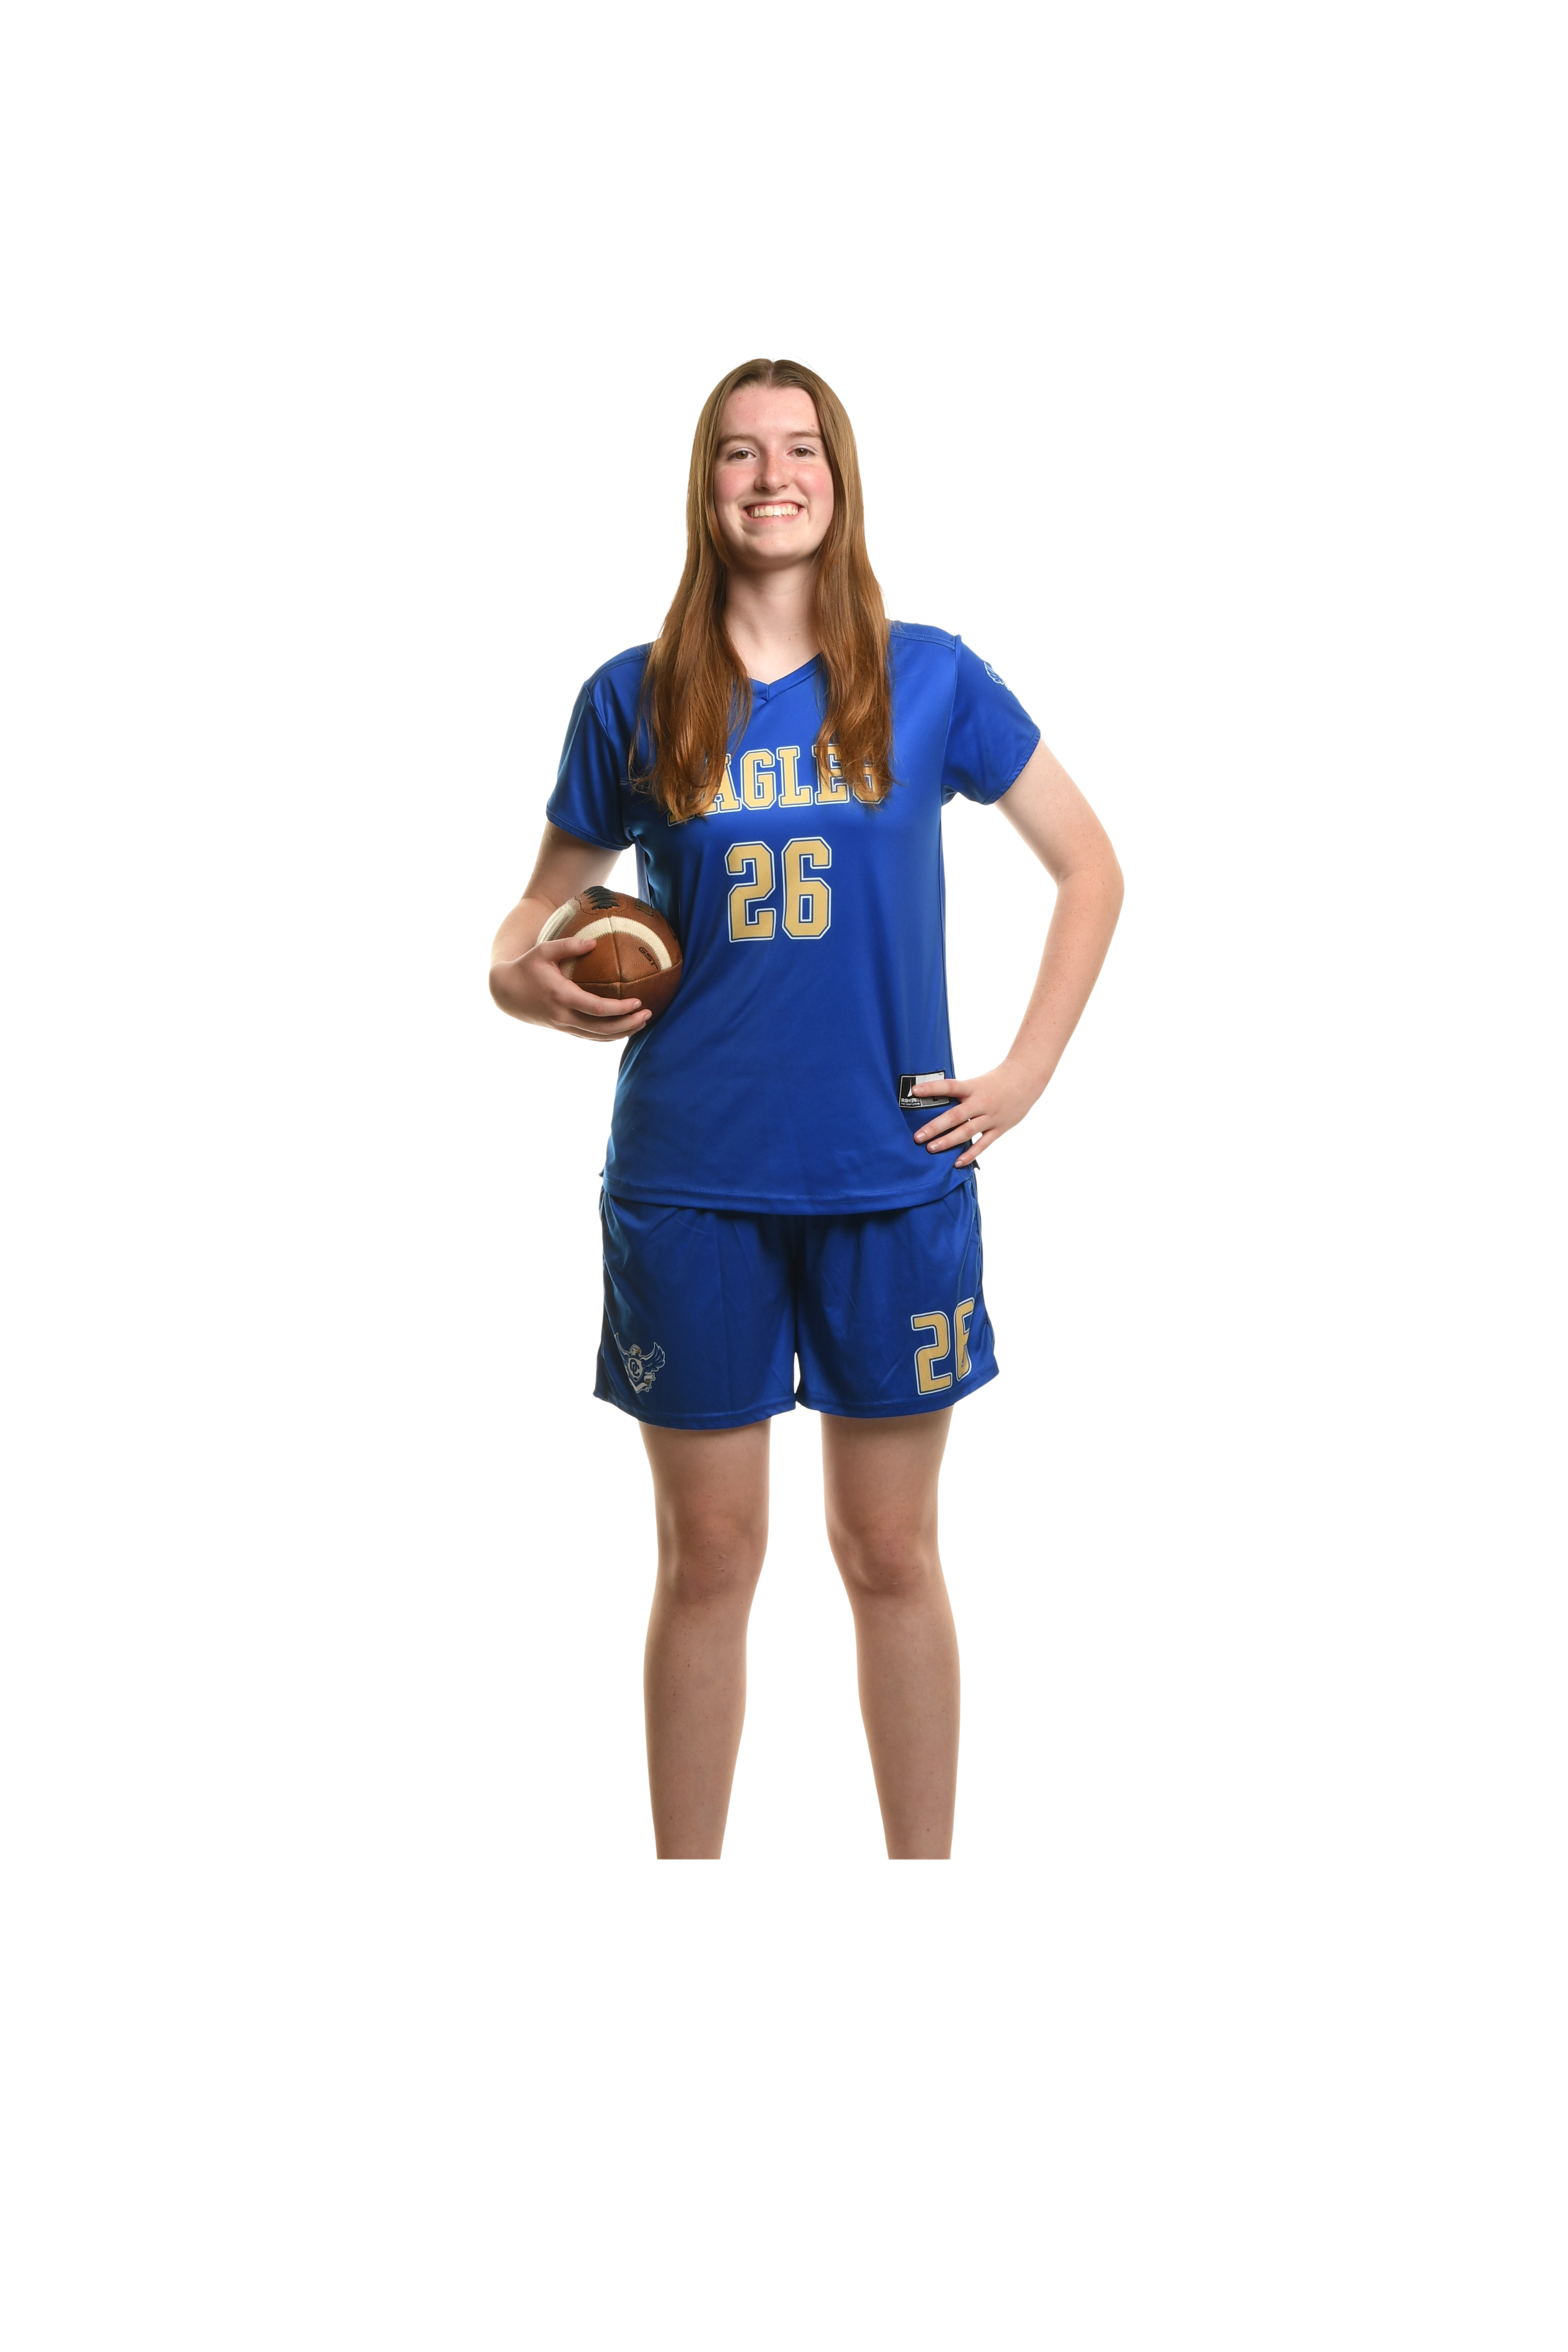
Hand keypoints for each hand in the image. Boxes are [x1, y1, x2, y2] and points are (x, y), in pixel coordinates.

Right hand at [488, 935, 652, 1042]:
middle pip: (602, 1029)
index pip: (596, 1008)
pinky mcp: (562, 1030)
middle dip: (627, 1024)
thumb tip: (594, 941)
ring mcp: (563, 1027)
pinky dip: (608, 1036)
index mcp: (561, 996)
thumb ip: (569, 945)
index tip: (639, 1001)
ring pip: (597, 1037)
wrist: (505, 993)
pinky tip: (623, 1028)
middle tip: (648, 1015)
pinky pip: (590, 1037)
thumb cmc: (526, 967)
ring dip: (621, 1033)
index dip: (620, 1009)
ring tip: (642, 1023)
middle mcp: (563, 1016)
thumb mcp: (543, 950)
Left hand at [910, 1060, 1043, 1166]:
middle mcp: (981, 1103)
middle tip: (918, 1136)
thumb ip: (960, 1092)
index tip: (914, 1090)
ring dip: (948, 1142)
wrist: (1026, 1081)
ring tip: (931, 1149)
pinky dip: (970, 1154)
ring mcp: (991, 1117)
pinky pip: (983, 1144)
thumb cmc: (996, 1080)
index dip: (932, 1088)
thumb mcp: (977, 1082)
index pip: (950, 1086)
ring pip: (967, 1132)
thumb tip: (935, 1100)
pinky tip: (957, 1163)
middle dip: (935, 1127)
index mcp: (973, 1087)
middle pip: (955, 1116)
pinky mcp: (999, 1129)